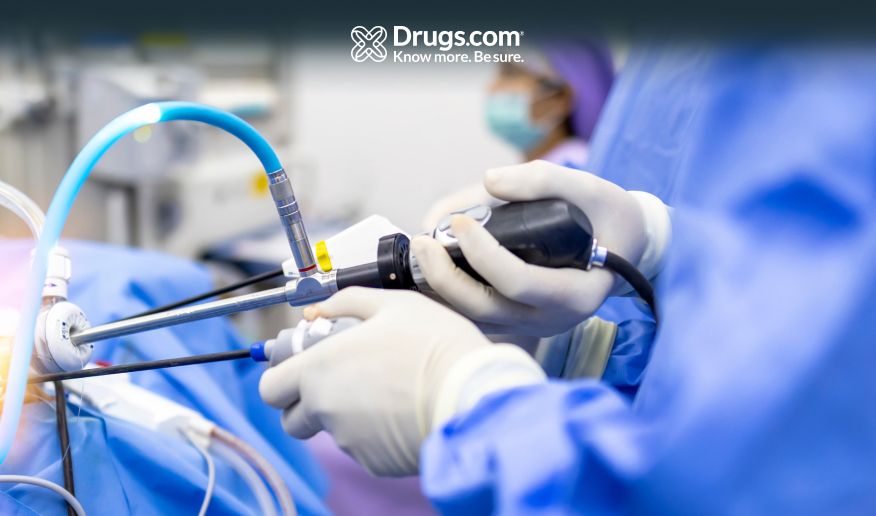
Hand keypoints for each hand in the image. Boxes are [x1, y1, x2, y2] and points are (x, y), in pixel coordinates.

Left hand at [259, 287, 544, 475]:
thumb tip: (318, 310)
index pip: (270, 388)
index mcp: (319, 369)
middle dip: (307, 403)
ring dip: (348, 414)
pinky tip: (403, 410)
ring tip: (389, 389)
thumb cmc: (436, 345)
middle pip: (293, 419)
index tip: (302, 367)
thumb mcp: (394, 304)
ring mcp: (349, 441)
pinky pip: (363, 447)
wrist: (473, 394)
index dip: (281, 377)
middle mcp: (325, 409)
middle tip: (342, 381)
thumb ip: (347, 302)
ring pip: (333, 431)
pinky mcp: (374, 462)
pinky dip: (375, 433)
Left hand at [411, 160, 668, 336]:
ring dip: (439, 287)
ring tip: (420, 250)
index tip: (461, 221)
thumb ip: (544, 180)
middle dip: (446, 277)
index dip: (482, 253)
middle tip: (422, 242)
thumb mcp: (591, 187)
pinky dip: (447, 292)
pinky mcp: (516, 321)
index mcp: (577, 294)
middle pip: (486, 309)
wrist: (625, 244)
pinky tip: (430, 263)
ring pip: (473, 318)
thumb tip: (490, 180)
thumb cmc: (609, 216)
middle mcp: (552, 320)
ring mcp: (532, 326)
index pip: (518, 282)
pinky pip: (473, 315)